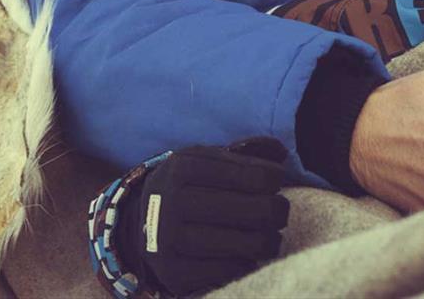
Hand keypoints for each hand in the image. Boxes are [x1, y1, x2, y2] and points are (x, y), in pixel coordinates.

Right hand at [122, 138, 289, 297]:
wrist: (142, 221)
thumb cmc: (189, 186)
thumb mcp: (208, 159)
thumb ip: (246, 153)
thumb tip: (281, 152)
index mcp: (184, 166)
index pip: (254, 176)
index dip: (274, 179)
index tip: (275, 183)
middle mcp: (173, 200)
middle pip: (255, 210)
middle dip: (277, 211)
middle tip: (278, 212)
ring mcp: (170, 238)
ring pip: (247, 243)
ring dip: (269, 241)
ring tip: (270, 236)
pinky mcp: (173, 271)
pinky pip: (229, 271)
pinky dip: (246, 263)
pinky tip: (248, 255)